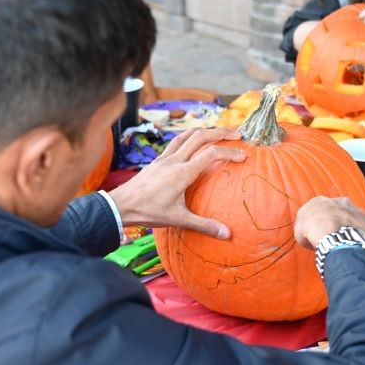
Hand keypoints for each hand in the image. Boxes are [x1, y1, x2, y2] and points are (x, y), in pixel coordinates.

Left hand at [108, 128, 245, 238]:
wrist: (121, 205)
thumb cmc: (149, 212)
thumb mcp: (178, 219)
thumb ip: (204, 225)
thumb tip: (227, 234)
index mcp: (183, 172)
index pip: (211, 154)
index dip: (230, 151)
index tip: (243, 155)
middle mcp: (174, 160)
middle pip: (200, 136)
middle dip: (221, 132)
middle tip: (237, 134)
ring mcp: (164, 158)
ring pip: (186, 135)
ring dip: (204, 131)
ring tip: (217, 132)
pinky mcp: (156, 161)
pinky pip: (174, 142)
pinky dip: (187, 138)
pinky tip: (191, 143)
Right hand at [294, 196, 364, 249]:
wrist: (332, 233)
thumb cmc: (311, 230)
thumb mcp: (300, 232)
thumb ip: (306, 231)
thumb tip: (310, 239)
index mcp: (320, 201)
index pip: (319, 208)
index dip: (319, 220)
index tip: (318, 230)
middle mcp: (340, 201)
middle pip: (339, 210)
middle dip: (338, 219)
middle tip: (334, 234)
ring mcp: (356, 209)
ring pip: (355, 217)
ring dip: (352, 226)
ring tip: (349, 240)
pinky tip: (361, 244)